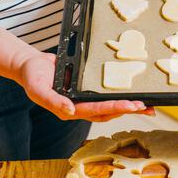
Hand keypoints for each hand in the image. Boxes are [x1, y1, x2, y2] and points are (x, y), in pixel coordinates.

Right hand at [17, 52, 153, 121]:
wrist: (31, 65)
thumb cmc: (33, 77)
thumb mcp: (38, 88)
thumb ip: (53, 100)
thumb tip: (70, 110)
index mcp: (69, 109)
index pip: (97, 110)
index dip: (114, 108)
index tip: (130, 106)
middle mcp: (80, 108)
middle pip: (108, 112)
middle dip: (128, 110)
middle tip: (146, 108)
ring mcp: (85, 101)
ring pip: (110, 108)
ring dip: (128, 108)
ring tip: (146, 107)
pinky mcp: (88, 93)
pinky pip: (106, 97)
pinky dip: (120, 98)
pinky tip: (132, 97)